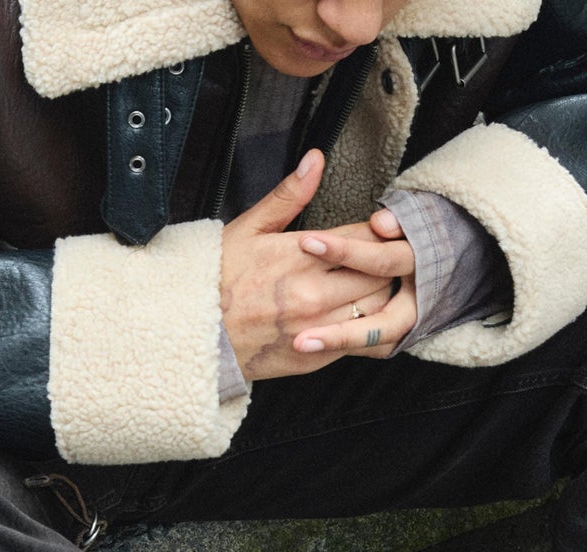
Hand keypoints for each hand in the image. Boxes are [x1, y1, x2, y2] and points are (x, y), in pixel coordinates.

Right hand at [220, 151, 394, 379]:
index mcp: (301, 256)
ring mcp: (318, 328)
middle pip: (378, 272)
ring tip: (379, 282)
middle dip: (385, 261)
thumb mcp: (249, 228)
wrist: (197, 337)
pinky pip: (359, 340)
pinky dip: (368, 324)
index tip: (382, 228)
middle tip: (389, 255)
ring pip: (375, 307)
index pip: (362, 237)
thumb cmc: (219, 279)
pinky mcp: (317, 356)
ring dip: (381, 293)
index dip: (378, 230)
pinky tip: (364, 313)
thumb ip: (289, 195)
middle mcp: (315, 294)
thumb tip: (316, 159)